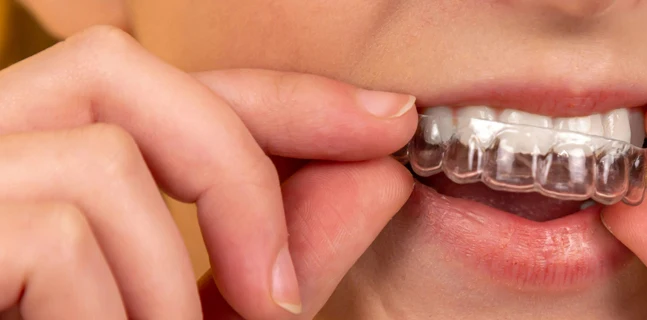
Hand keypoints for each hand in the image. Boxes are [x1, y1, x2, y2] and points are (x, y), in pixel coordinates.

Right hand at [0, 26, 416, 318]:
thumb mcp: (185, 317)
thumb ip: (272, 253)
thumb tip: (379, 176)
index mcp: (24, 156)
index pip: (155, 79)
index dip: (277, 94)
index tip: (386, 122)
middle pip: (114, 69)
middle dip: (236, 173)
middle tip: (278, 298)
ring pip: (99, 162)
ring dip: (167, 280)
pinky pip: (56, 238)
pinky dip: (111, 315)